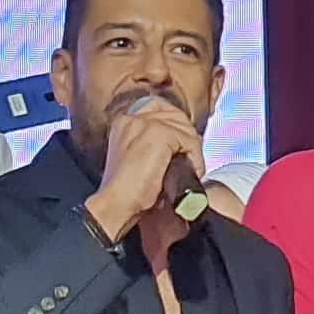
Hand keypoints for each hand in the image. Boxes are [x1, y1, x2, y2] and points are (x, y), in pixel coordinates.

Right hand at [83, 99, 203, 241]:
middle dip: (188, 138)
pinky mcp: (160, 134)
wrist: (117, 204)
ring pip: (186, 129)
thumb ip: (152, 146)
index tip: (183, 146)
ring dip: (193, 151)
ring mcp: (147, 124)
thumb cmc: (126, 192)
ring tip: (188, 171)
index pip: (161, 109)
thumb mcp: (136, 159)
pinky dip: (195, 159)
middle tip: (189, 162)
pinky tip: (188, 173)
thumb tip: (178, 146)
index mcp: (125, 122)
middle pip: (177, 116)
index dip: (177, 126)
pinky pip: (190, 141)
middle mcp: (134, 117)